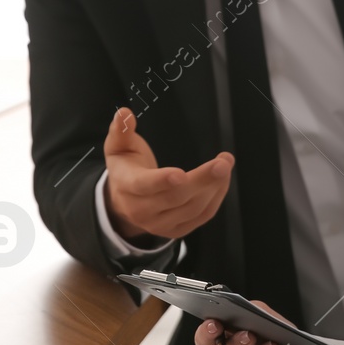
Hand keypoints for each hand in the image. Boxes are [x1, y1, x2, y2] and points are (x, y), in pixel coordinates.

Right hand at [103, 107, 233, 242]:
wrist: (124, 202)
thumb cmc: (126, 168)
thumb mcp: (118, 147)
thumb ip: (121, 130)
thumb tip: (124, 114)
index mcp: (127, 186)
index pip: (143, 185)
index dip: (162, 180)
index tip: (181, 174)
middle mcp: (142, 210)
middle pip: (175, 197)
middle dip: (202, 179)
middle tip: (223, 162)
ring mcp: (159, 224)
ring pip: (192, 208)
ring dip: (214, 186)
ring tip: (225, 164)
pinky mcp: (176, 230)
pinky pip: (202, 216)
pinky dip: (216, 197)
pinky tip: (221, 180)